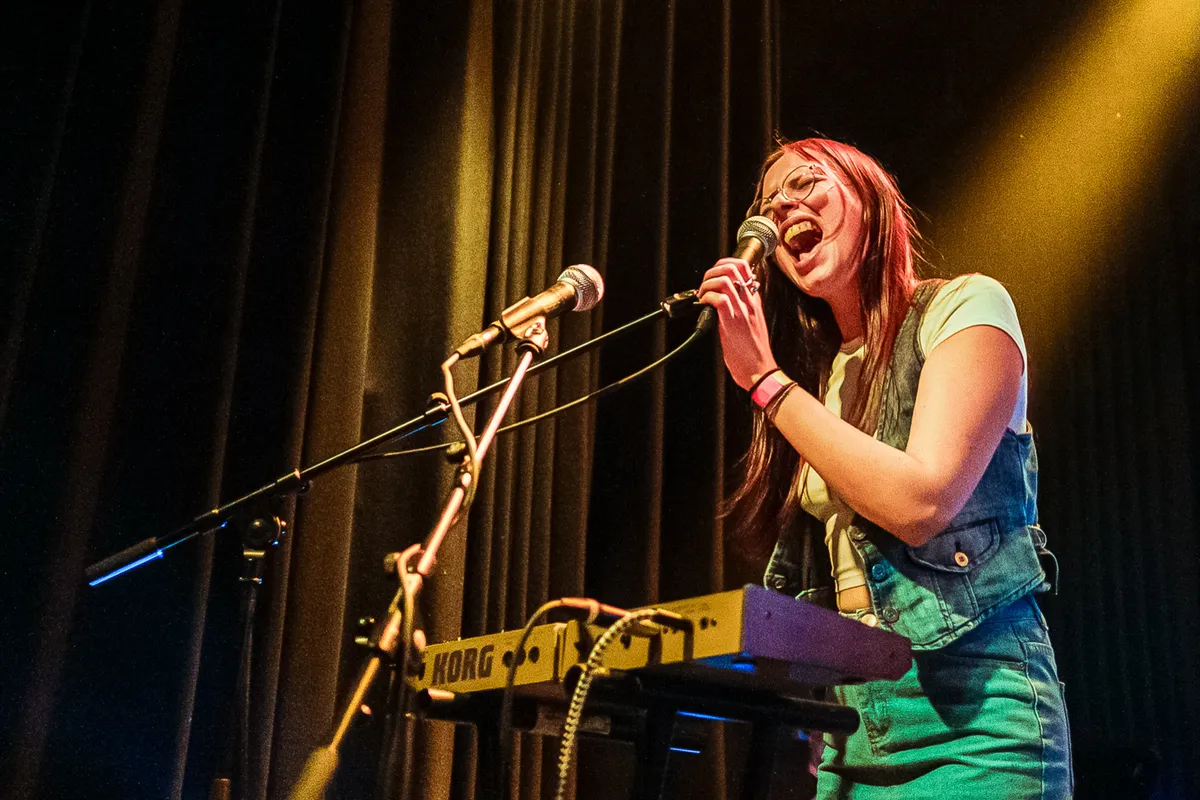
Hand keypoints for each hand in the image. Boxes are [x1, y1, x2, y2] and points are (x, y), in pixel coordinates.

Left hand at [697, 258, 778, 389]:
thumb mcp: (753, 323)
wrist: (760, 371)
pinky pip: (719, 299)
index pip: (744, 268)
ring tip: (702, 296)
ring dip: (708, 283)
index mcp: (754, 301)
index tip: (713, 274)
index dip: (725, 264)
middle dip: (713, 270)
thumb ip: (745, 308)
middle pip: (734, 267)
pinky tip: (704, 306)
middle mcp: (749, 302)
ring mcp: (742, 310)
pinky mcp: (732, 322)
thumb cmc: (754, 352)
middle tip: (704, 285)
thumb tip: (730, 299)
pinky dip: (707, 297)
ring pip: (725, 279)